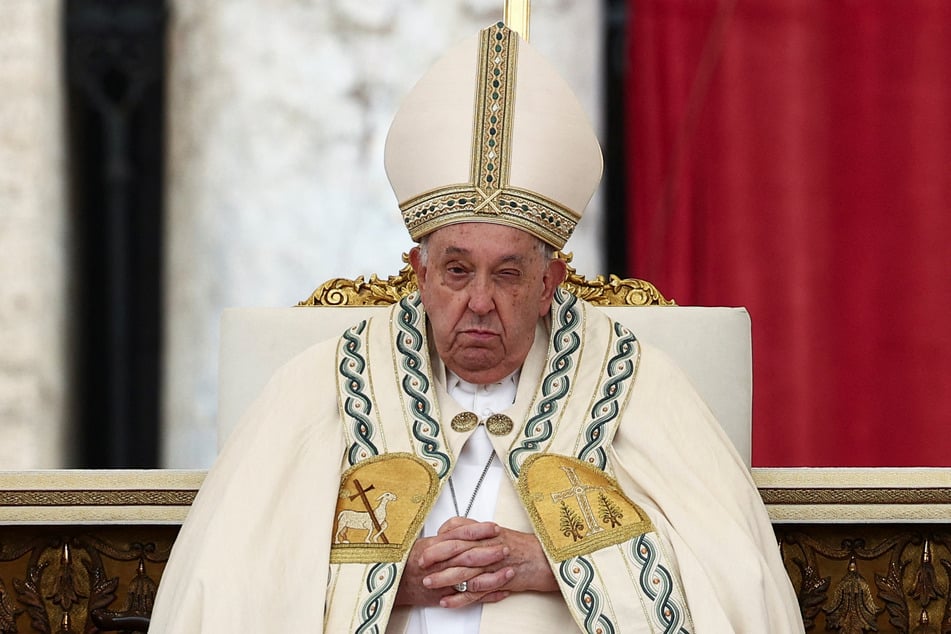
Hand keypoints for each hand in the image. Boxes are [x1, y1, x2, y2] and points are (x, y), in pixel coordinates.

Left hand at [395, 517, 557, 608]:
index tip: (425, 544)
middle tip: (420, 563)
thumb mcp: (495, 531)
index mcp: (486, 534)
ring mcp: (493, 566)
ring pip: (464, 572)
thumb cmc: (522, 546)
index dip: (440, 539)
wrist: (545, 559)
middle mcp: (488, 548)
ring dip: (444, 578)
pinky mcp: (498, 583)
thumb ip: (473, 528)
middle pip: (458, 550)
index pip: (458, 533)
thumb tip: (451, 527)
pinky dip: (460, 598)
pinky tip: (448, 601)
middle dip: (436, 557)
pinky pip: (476, 592)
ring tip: (429, 583)